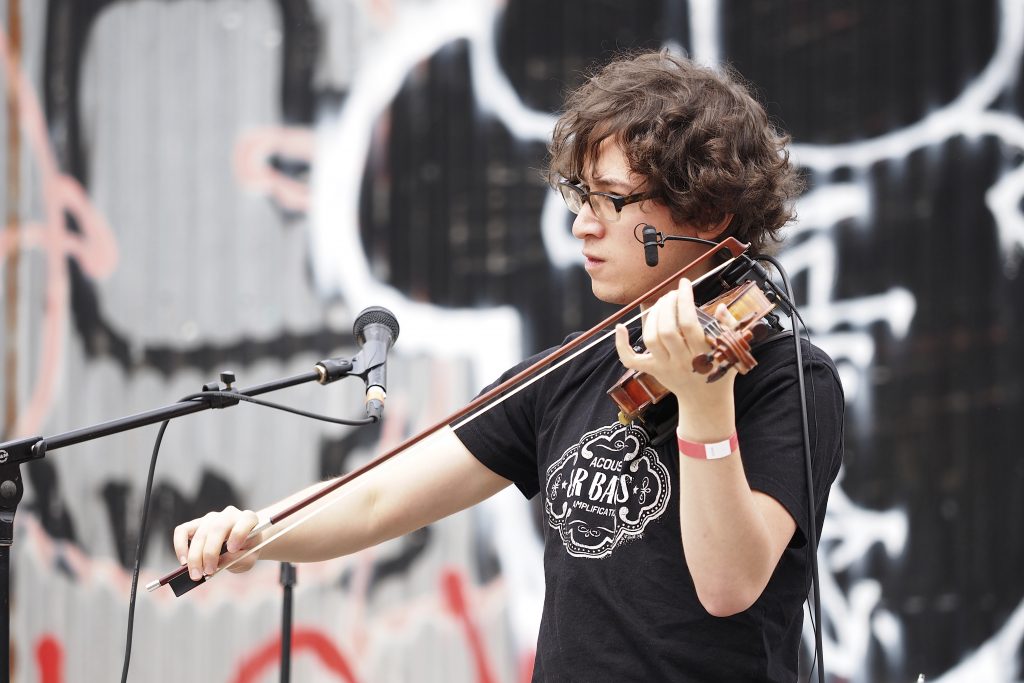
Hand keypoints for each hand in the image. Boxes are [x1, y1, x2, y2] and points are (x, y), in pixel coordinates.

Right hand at [173, 506, 261, 580]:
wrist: (241, 544)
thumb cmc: (245, 551)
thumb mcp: (248, 558)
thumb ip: (239, 559)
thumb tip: (219, 562)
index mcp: (248, 519)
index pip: (245, 521)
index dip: (238, 534)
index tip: (233, 549)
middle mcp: (229, 514)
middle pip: (217, 528)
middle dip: (210, 552)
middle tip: (208, 571)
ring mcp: (211, 518)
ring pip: (200, 533)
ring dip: (195, 556)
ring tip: (196, 574)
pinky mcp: (196, 523)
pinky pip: (182, 530)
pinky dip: (180, 546)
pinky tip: (184, 561)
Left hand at [614, 278, 738, 437]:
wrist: (706, 402)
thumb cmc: (720, 372)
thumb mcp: (733, 350)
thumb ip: (729, 327)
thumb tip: (720, 306)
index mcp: (703, 354)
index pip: (690, 324)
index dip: (684, 300)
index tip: (684, 284)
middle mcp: (682, 361)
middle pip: (667, 330)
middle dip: (667, 305)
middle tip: (672, 294)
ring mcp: (665, 367)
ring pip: (650, 339)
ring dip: (652, 315)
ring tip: (660, 303)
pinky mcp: (653, 371)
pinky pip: (631, 360)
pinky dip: (621, 345)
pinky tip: (621, 327)